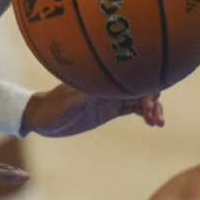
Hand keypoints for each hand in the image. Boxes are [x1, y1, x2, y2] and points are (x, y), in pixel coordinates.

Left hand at [21, 83, 164, 137]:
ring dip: (152, 107)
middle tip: (154, 116)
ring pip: (139, 98)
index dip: (144, 84)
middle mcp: (107, 86)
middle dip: (152, 97)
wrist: (41, 117)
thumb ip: (82, 98)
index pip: (129, 76)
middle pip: (138, 85)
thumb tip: (100, 89)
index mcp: (100, 80)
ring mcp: (110, 97)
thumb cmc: (51, 109)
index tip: (150, 100)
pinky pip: (133, 109)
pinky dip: (145, 113)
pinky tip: (154, 123)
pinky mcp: (109, 109)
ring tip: (157, 123)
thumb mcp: (65, 105)